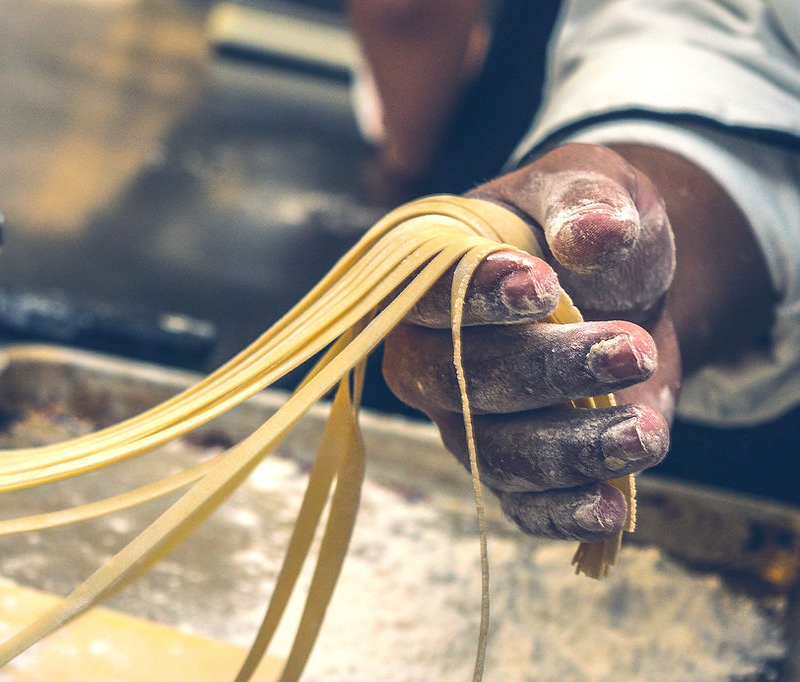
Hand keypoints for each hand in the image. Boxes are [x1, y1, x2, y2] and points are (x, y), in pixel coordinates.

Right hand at [382, 144, 678, 541]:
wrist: (624, 287)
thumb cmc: (584, 227)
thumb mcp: (589, 183)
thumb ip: (584, 198)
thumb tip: (595, 234)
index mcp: (428, 277)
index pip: (426, 296)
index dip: (477, 299)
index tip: (544, 288)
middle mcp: (429, 355)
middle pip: (458, 382)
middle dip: (546, 372)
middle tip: (630, 348)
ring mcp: (463, 418)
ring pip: (494, 452)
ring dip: (570, 447)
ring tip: (644, 431)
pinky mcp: (509, 467)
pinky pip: (520, 504)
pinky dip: (561, 512)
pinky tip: (611, 505)